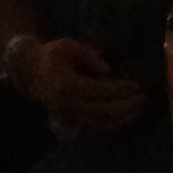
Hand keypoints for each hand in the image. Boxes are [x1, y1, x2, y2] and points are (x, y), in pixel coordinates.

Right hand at [21, 37, 144, 133]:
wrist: (30, 72)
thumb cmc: (52, 55)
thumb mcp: (67, 45)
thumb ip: (87, 54)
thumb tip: (108, 70)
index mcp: (67, 84)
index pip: (99, 90)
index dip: (119, 89)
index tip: (135, 85)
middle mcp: (68, 104)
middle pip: (103, 110)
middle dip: (125, 106)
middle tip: (142, 99)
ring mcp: (69, 116)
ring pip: (101, 123)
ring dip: (122, 118)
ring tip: (138, 110)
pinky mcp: (70, 122)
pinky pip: (95, 127)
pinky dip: (112, 124)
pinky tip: (124, 118)